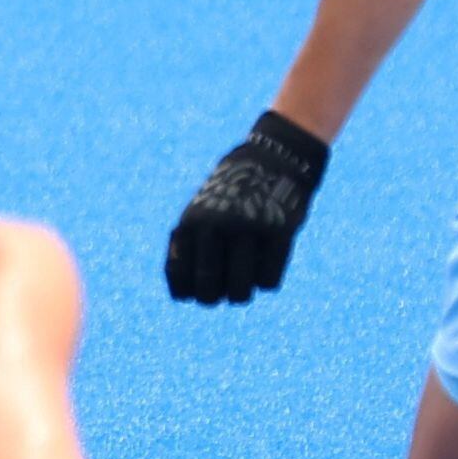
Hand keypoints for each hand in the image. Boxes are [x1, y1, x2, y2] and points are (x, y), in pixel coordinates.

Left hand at [164, 110, 330, 304]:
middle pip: (208, 294)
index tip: (196, 291)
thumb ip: (187, 246)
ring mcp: (246, 231)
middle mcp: (215, 228)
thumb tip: (181, 294)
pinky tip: (266, 265)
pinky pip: (268, 282)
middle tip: (224, 290)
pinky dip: (267, 280)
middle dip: (215, 298)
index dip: (187, 292)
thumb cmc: (230, 194)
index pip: (179, 278)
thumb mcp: (199, 211)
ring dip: (242, 294)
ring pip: (239, 293)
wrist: (273, 160)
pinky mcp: (278, 234)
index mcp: (191, 224)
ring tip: (245, 282)